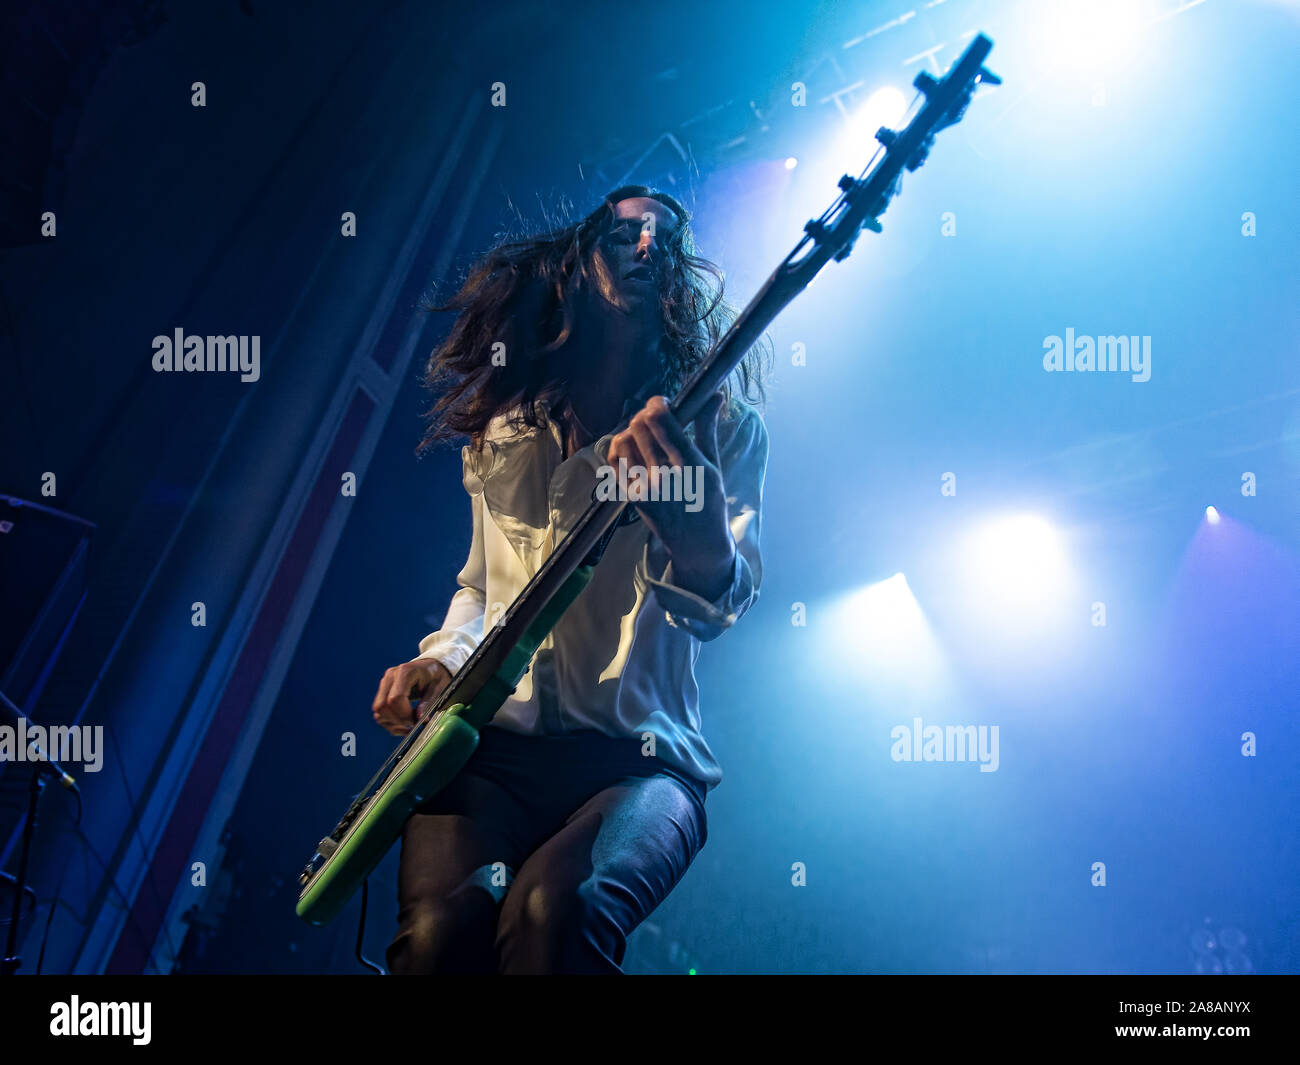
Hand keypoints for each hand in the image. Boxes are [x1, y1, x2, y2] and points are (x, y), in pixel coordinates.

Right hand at [371, 659, 451, 735]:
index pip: (395, 698)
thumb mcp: (437, 688)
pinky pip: (379, 712)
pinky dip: (389, 722)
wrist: (430, 667)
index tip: (416, 721)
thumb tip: (419, 719)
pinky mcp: (382, 692)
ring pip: (378, 710)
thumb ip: (428, 703)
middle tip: (413, 724)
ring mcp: (384, 684)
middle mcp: (390, 677)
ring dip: (392, 723)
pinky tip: (402, 725)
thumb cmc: (435, 676)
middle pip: (383, 706)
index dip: (404, 714)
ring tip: (409, 727)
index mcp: (405, 672)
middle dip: (397, 720)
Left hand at [605, 392, 735, 601]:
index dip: (657, 404)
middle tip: (654, 418)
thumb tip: (714, 395)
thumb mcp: (713, 464)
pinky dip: (619, 448)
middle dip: (645, 415)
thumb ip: (707, 428)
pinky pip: (614, 461)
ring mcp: (644, 488)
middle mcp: (664, 476)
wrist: (697, 543)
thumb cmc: (710, 502)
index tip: (663, 402)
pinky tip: (632, 448)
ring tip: (643, 434)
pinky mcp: (631, 497)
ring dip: (631, 430)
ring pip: (622, 441)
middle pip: (639, 427)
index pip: (660, 421)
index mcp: (690, 465)